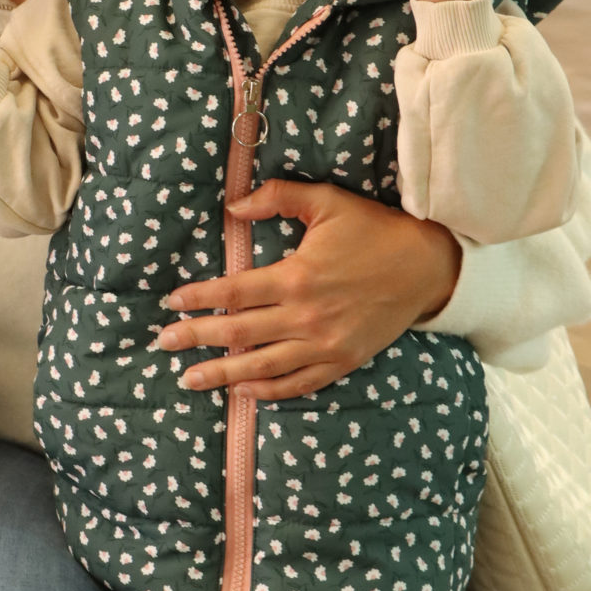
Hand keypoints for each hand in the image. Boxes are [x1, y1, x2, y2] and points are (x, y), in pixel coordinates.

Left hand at [154, 179, 460, 397]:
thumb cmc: (375, 230)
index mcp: (297, 276)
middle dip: (195, 338)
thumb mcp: (328, 202)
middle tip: (162, 344)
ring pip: (262, 366)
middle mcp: (306, 316)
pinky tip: (243, 392)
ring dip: (222, 375)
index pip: (233, 291)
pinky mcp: (342, 361)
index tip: (170, 303)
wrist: (428, 267)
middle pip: (238, 333)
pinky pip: (298, 383)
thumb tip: (232, 206)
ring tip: (189, 379)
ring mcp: (324, 344)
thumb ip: (278, 198)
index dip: (198, 299)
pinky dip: (269, 391)